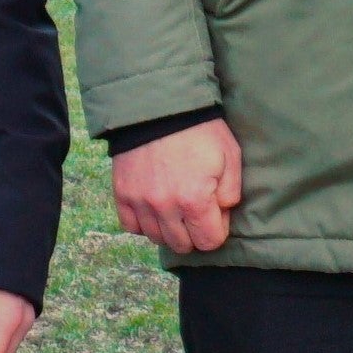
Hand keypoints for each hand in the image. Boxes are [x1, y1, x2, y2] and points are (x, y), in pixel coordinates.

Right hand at [111, 117, 243, 253]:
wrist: (160, 106)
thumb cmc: (200, 131)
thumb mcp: (230, 158)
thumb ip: (230, 194)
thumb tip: (220, 216)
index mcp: (194, 200)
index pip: (209, 242)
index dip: (217, 230)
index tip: (216, 214)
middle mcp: (165, 207)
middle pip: (182, 245)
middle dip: (194, 233)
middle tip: (196, 212)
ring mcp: (140, 202)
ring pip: (157, 238)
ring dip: (169, 229)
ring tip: (175, 208)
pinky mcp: (122, 193)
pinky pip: (131, 226)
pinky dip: (144, 223)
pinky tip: (154, 208)